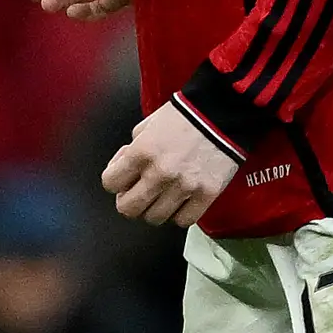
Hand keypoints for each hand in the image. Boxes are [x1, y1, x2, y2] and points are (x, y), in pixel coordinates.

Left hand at [102, 98, 235, 227]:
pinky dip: (180, 215)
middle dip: (129, 201)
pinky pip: (184, 220)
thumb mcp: (147, 125)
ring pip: (155, 218)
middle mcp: (159, 173)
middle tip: (138, 193)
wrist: (222, 113)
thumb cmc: (184, 116)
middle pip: (129, 209)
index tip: (124, 177)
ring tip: (162, 196)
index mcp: (141, 152)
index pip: (110, 183)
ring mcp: (183, 186)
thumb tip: (125, 168)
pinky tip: (181, 202)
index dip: (115, 180)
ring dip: (154, 209)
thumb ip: (132, 149)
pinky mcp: (206, 194)